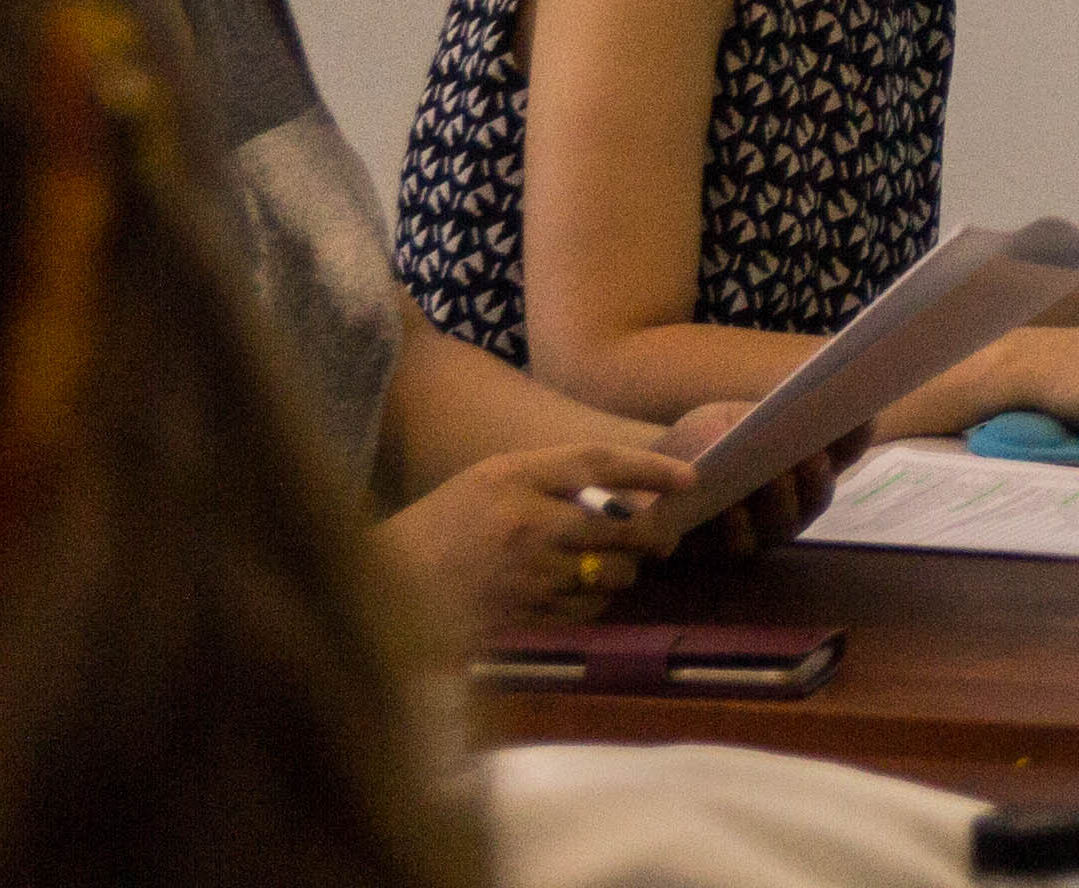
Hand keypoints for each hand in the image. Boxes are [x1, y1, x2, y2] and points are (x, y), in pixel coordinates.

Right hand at [381, 440, 700, 632]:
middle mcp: (526, 522)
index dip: (652, 469)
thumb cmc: (443, 524)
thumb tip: (623, 492)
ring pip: (610, 574)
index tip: (691, 480)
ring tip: (620, 567)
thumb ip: (551, 479)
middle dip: (654, 535)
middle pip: (620, 526)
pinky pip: (586, 608)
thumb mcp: (491, 479)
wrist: (388, 586)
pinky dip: (597, 601)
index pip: (600, 463)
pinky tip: (584, 593)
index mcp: (514, 476)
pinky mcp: (523, 614)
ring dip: (625, 572)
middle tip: (665, 538)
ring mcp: (526, 572)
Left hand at [654, 397, 862, 555]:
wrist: (648, 476)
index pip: (845, 448)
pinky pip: (743, 543)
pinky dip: (740, 524)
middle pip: (821, 492)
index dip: (860, 433)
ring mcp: (766, 529)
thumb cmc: (698, 442)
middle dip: (819, 475)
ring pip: (788, 521)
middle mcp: (794, 499)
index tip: (866, 413)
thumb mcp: (730, 416)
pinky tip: (731, 508)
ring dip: (783, 500)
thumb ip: (763, 412)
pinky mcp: (730, 552)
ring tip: (773, 478)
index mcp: (802, 459)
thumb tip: (797, 395)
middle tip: (812, 455)